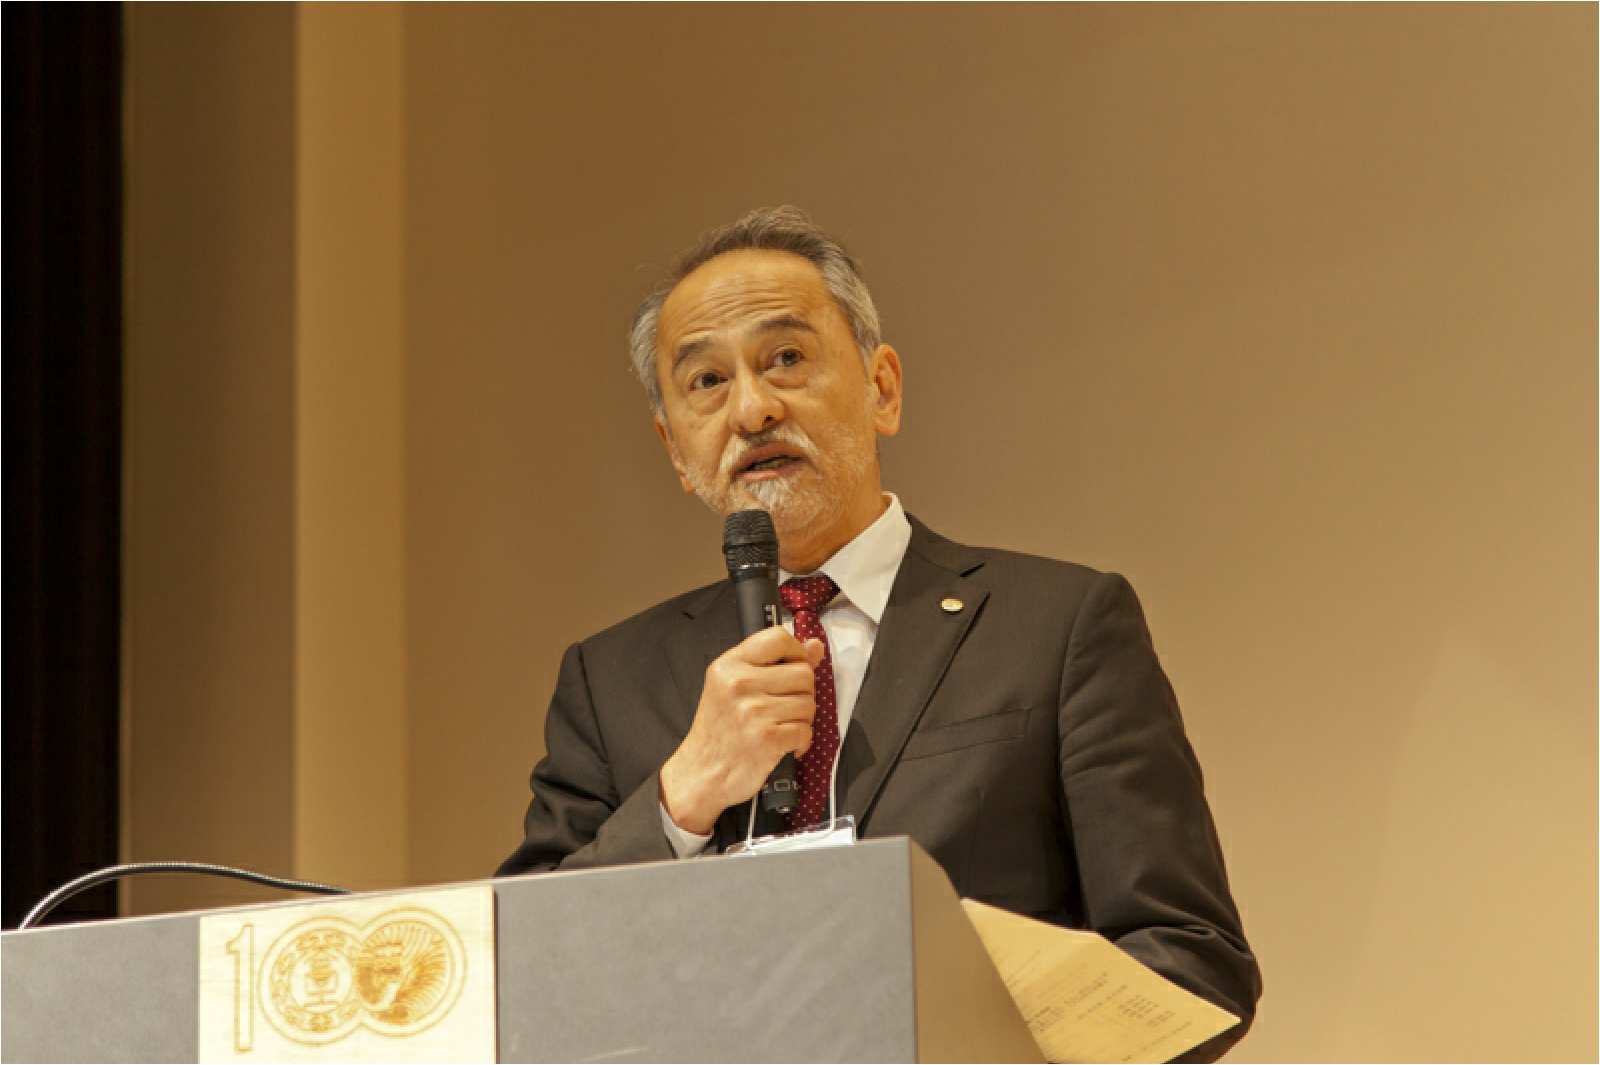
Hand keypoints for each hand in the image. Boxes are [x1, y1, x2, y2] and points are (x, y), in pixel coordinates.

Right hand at [659, 626, 824, 834]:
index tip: (793, 667)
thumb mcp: (733, 687)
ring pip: (808, 703)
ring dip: (802, 719)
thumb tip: (815, 647)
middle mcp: (740, 684)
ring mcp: (753, 711)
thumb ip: (774, 664)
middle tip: (784, 708)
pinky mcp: (767, 738)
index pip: (778, 638)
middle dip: (802, 692)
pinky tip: (784, 745)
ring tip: (780, 727)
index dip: (796, 652)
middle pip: (803, 673)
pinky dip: (801, 742)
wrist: (701, 774)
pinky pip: (806, 731)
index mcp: (729, 665)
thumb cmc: (719, 731)